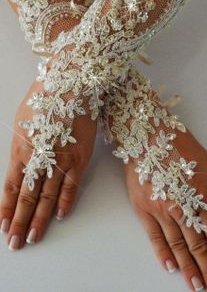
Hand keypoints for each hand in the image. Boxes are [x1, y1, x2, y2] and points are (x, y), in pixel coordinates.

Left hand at [0, 80, 96, 248]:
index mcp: (21, 149)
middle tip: (15, 242)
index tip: (2, 224)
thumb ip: (21, 145)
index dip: (6, 208)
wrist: (71, 85)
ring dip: (40, 218)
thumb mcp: (23, 120)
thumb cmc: (46, 98)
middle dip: (19, 221)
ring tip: (33, 237)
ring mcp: (60, 160)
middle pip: (27, 197)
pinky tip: (60, 216)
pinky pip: (71, 185)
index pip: (10, 187)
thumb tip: (21, 163)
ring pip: (48, 196)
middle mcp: (39, 159)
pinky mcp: (79, 158)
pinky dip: (66, 202)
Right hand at [125, 128, 206, 291]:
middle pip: (197, 245)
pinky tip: (170, 266)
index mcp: (200, 195)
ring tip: (194, 285)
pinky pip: (154, 235)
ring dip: (187, 267)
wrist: (146, 135)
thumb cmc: (176, 144)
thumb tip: (206, 208)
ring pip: (177, 245)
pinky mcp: (143, 207)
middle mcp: (180, 206)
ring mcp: (160, 208)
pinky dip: (163, 252)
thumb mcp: (205, 163)